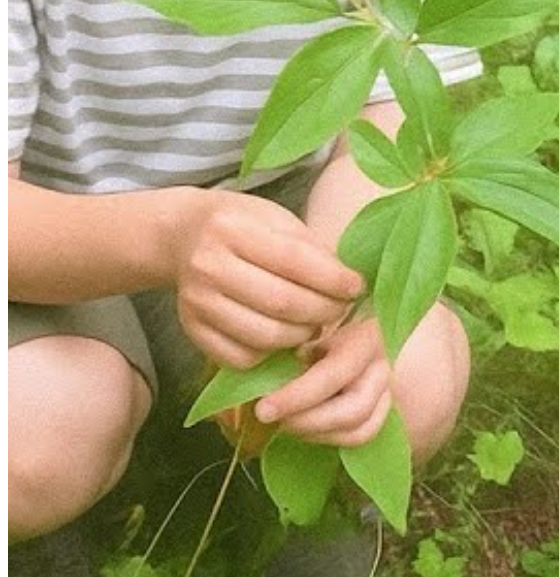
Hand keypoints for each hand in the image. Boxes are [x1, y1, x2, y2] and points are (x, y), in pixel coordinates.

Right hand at [170, 188, 363, 369]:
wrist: (184, 235)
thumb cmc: (243, 224)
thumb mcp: (275, 219)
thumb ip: (309, 249)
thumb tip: (347, 284)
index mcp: (233, 229)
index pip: (294, 260)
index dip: (332, 279)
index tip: (357, 286)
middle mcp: (209, 266)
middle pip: (281, 303)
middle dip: (323, 311)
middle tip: (340, 309)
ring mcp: (197, 302)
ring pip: (264, 336)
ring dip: (301, 336)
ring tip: (315, 323)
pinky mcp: (191, 331)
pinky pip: (241, 358)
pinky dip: (271, 354)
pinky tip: (284, 336)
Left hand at [254, 316, 392, 447]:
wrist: (355, 324)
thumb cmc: (323, 325)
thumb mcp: (310, 328)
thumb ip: (296, 350)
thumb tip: (268, 380)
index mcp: (367, 338)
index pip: (334, 374)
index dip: (297, 396)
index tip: (263, 409)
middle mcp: (384, 366)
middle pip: (354, 409)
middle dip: (307, 421)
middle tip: (270, 418)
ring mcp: (389, 391)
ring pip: (359, 430)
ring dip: (316, 433)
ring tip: (284, 421)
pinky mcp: (384, 410)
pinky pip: (360, 436)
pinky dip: (328, 437)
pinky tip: (304, 426)